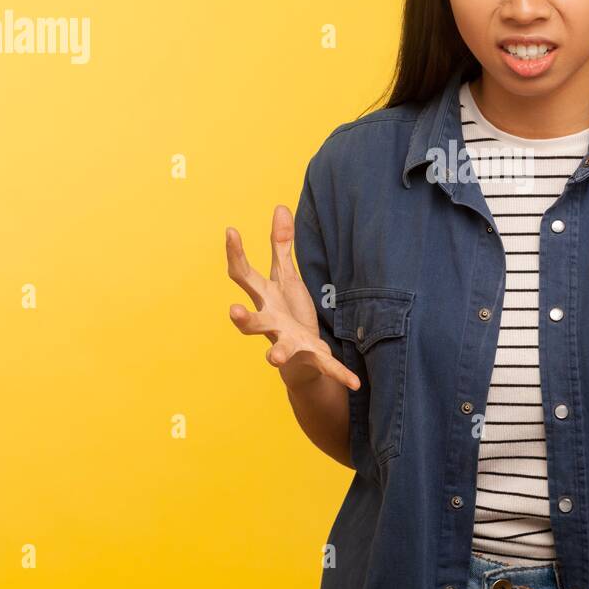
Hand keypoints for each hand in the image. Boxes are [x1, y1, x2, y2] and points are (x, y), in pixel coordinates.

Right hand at [225, 205, 360, 390]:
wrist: (297, 357)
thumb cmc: (287, 312)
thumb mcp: (285, 277)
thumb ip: (282, 245)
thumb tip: (280, 206)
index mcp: (265, 299)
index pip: (244, 276)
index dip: (236, 253)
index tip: (232, 231)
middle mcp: (271, 323)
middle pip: (253, 321)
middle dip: (242, 318)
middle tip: (232, 311)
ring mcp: (289, 342)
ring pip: (278, 348)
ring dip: (276, 352)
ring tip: (272, 357)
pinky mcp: (312, 358)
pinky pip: (326, 367)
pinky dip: (341, 374)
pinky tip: (356, 383)